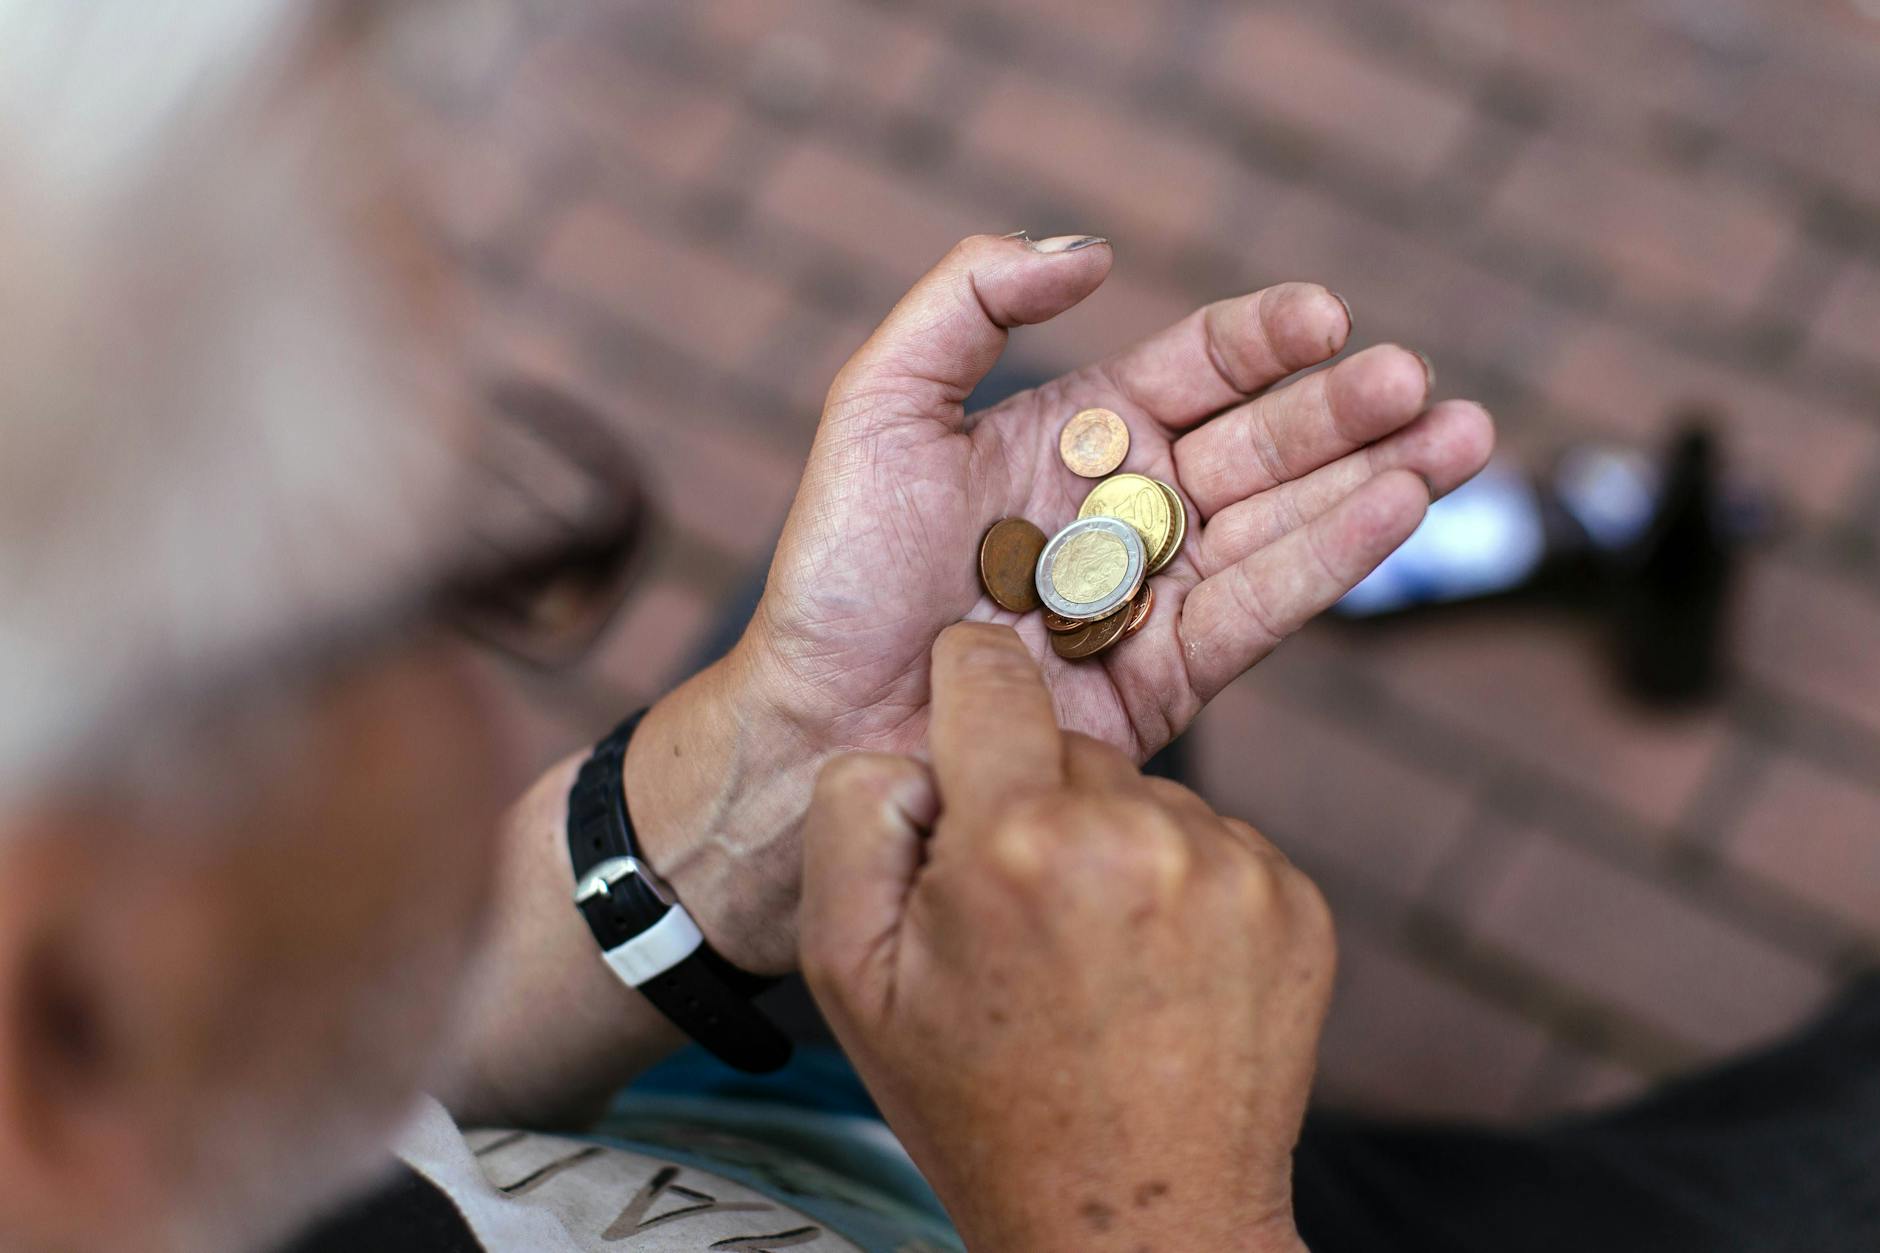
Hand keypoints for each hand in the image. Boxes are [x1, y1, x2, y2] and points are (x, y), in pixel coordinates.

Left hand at [748, 232, 1493, 758]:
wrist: (822, 723)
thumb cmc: (839, 571)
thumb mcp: (880, 407)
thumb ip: (966, 302)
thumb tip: (1087, 249)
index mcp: (1078, 436)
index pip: (1196, 370)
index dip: (1261, 341)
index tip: (1323, 315)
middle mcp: (1131, 509)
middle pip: (1261, 442)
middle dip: (1343, 409)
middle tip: (1414, 379)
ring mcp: (1156, 593)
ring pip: (1282, 523)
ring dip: (1374, 478)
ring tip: (1458, 437)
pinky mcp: (1168, 679)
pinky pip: (1258, 609)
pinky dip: (1328, 562)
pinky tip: (1395, 510)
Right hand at [801, 622, 1333, 1252]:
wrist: (1133, 1220)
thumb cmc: (979, 1104)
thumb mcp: (850, 975)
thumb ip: (853, 820)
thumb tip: (910, 749)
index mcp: (1019, 841)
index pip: (986, 671)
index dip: (958, 694)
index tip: (958, 740)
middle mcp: (1142, 834)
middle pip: (1065, 743)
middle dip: (1030, 798)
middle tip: (1017, 910)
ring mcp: (1236, 867)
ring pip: (1143, 791)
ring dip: (1110, 840)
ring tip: (1092, 952)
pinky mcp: (1297, 901)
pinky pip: (1213, 840)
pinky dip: (1179, 881)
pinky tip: (1152, 965)